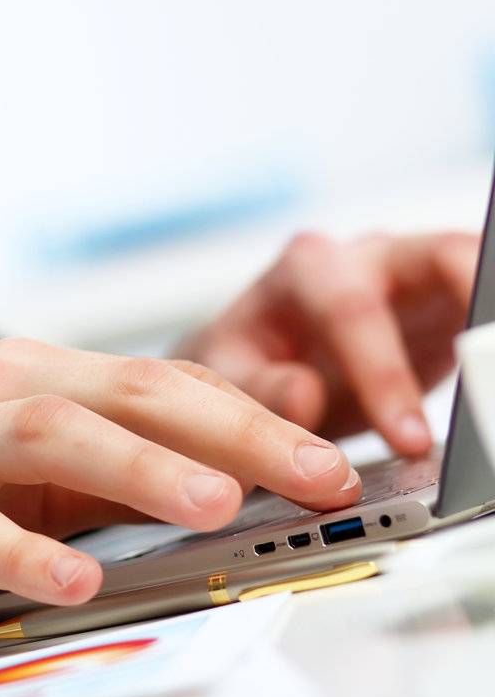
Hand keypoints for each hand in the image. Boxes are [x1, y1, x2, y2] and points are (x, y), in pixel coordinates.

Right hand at [0, 338, 358, 669]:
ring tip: (215, 502)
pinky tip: (75, 575)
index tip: (325, 451)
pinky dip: (21, 547)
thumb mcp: (1, 473)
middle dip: (222, 428)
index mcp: (14, 380)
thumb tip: (217, 479)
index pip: (147, 380)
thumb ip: (94, 470)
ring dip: (137, 465)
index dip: (244, 412)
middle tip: (310, 470)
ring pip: (43, 435)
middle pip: (112, 392)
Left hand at [175, 230, 477, 456]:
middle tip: (492, 375)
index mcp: (306, 271)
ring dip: (490, 314)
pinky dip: (490, 329)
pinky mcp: (446, 304)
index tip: (408, 439)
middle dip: (474, 307)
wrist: (255, 359)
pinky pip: (479, 303)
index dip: (385, 374)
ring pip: (470, 268)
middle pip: (438, 257)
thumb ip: (259, 387)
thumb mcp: (227, 377)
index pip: (352, 311)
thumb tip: (303, 394)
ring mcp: (413, 275)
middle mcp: (366, 259)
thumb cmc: (240, 361)